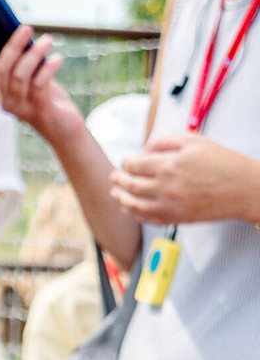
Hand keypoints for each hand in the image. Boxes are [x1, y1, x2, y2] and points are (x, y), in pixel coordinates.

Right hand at [0, 17, 79, 140]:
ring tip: (48, 39)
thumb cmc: (48, 97)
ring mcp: (18, 106)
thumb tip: (23, 32)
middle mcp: (3, 97)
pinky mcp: (37, 110)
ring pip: (19, 75)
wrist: (64, 128)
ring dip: (34, 54)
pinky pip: (39, 86)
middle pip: (2, 68)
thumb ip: (26, 59)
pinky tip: (57, 59)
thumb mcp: (34, 75)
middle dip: (13, 45)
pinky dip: (48, 69)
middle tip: (27, 27)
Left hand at [112, 131, 259, 225]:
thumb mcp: (196, 141)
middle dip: (118, 180)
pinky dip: (134, 214)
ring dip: (121, 198)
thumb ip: (166, 141)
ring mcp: (169, 205)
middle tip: (114, 177)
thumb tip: (145, 148)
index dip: (127, 162)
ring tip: (115, 193)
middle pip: (130, 185)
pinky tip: (129, 208)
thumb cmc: (223, 162)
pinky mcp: (175, 218)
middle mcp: (165, 187)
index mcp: (169, 165)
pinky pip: (147, 218)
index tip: (126, 161)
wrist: (245, 189)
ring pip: (133, 204)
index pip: (135, 165)